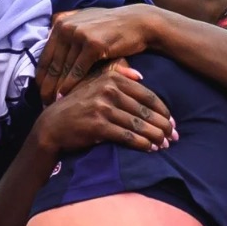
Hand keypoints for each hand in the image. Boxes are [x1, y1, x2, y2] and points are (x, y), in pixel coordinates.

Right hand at [33, 63, 174, 153]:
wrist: (52, 125)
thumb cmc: (78, 106)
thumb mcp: (95, 85)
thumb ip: (117, 76)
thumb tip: (141, 76)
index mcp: (112, 79)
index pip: (147, 95)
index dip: (163, 110)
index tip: (172, 122)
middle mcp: (108, 90)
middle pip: (146, 110)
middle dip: (163, 126)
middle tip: (174, 137)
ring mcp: (102, 108)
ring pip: (138, 124)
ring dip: (155, 137)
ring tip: (164, 145)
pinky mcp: (97, 125)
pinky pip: (127, 136)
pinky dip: (141, 144)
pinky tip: (150, 149)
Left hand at [35, 6, 162, 101]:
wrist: (138, 23)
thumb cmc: (112, 27)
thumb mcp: (86, 21)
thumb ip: (68, 28)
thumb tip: (49, 37)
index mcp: (61, 22)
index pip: (45, 54)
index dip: (41, 76)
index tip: (39, 92)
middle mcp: (66, 26)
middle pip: (52, 63)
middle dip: (46, 86)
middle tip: (42, 103)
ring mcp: (79, 34)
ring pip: (63, 69)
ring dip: (56, 89)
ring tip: (52, 104)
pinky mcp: (92, 44)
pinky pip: (77, 70)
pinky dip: (70, 85)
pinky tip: (65, 97)